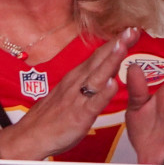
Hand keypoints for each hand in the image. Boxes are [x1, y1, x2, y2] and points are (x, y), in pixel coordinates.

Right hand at [0, 28, 139, 159]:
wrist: (31, 135)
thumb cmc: (52, 115)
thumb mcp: (70, 91)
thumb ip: (86, 79)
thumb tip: (103, 69)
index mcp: (77, 76)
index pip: (99, 55)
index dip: (116, 42)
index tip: (132, 29)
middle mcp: (78, 82)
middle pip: (100, 59)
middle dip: (118, 44)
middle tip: (133, 29)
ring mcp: (78, 98)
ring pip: (97, 76)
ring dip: (111, 60)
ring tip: (123, 46)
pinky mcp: (79, 115)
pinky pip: (93, 103)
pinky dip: (103, 93)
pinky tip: (113, 83)